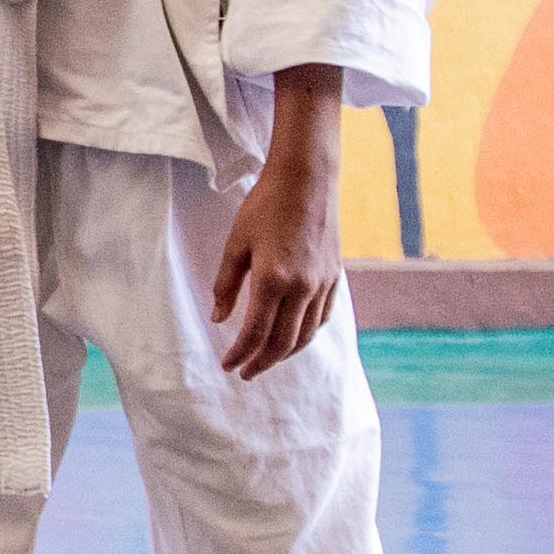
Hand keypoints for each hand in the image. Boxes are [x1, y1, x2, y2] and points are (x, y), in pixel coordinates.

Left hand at [210, 89, 347, 378]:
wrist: (307, 180)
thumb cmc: (265, 206)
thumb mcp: (236, 243)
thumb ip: (226, 284)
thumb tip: (219, 319)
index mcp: (272, 280)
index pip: (255, 333)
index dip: (240, 354)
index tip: (228, 366)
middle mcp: (302, 288)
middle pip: (283, 343)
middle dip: (262, 362)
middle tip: (245, 373)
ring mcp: (322, 284)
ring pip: (305, 334)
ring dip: (285, 353)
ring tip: (266, 360)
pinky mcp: (334, 277)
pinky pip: (321, 317)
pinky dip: (306, 334)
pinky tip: (294, 337)